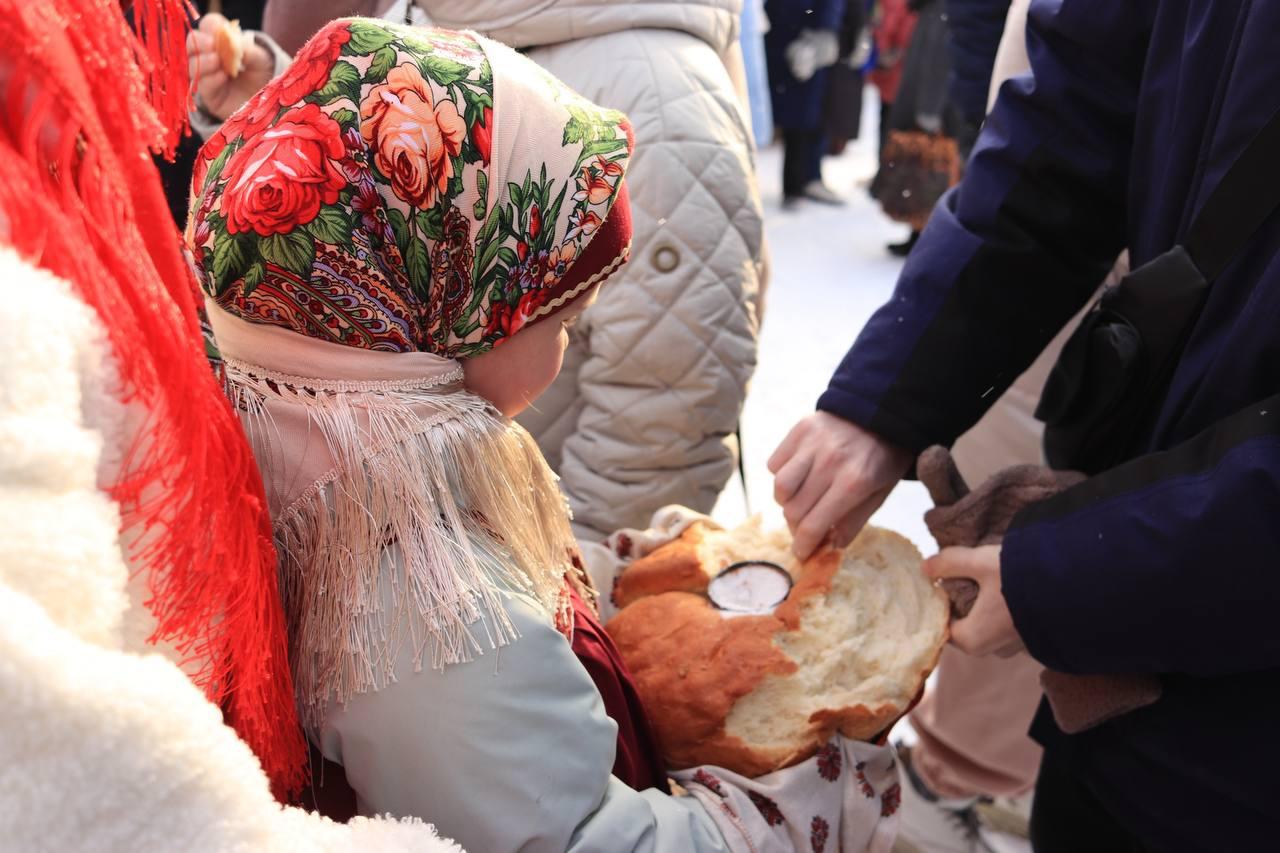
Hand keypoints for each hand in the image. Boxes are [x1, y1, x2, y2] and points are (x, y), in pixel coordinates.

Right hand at [187, 13, 274, 121]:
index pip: (207, 26)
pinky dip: (210, 79)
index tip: (221, 30)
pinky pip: (202, 85)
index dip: (211, 26)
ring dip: (203, 61)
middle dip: (200, 42)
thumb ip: (248, 50)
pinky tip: (223, 77)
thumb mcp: (261, 60)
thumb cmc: (263, 75)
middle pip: (193, 43)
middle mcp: (209, 56)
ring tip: (218, 61)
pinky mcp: (209, 95)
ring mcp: (207, 76)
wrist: (269, 102)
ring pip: (192, 64)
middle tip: (213, 45)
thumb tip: (233, 42)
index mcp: (221, 41)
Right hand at [769, 412, 911, 559]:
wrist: (883, 411)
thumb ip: (854, 522)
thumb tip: (830, 547)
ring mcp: (812, 443)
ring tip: (800, 501)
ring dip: (786, 502)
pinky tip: (799, 475)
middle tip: (805, 528)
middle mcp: (829, 462)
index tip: (801, 553)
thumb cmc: (884, 458)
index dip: (803, 546)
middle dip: (796, 527)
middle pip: (793, 510)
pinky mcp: (800, 430)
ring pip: (780, 488)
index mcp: (853, 483)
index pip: (813, 525)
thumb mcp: (880, 493)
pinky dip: (782, 475)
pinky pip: (775, 463)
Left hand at [923, 545, 1024, 656]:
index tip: (939, 579)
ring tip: (985, 576)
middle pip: (963, 623)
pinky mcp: (1031, 636)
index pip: (941, 623)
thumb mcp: (980, 563)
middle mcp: (991, 649)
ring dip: (983, 602)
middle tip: (959, 573)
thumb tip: (926, 568)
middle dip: (960, 600)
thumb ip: (951, 563)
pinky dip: (1002, 606)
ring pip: (986, 622)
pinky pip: (1007, 622)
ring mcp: (1013, 645)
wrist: (1077, 587)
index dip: (938, 600)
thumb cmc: (1022, 579)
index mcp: (971, 640)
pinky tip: (1007, 585)